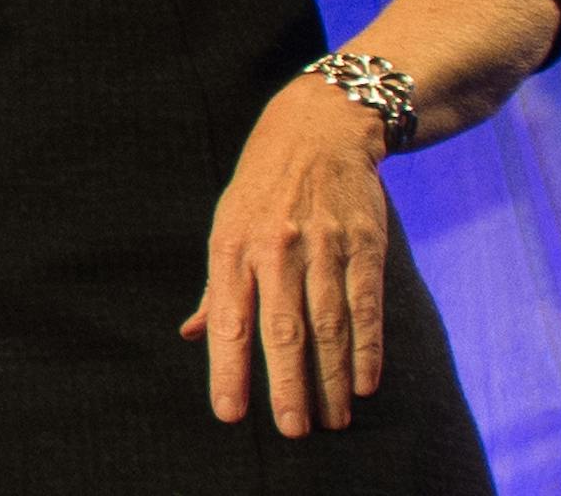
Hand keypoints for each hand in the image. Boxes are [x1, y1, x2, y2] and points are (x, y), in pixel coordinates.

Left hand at [181, 76, 389, 437]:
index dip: (228, 370)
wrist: (318, 128)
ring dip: (329, 378)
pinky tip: (362, 383)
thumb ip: (217, 286)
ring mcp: (323, 244)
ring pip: (327, 324)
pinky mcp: (364, 242)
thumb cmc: (263, 189)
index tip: (229, 415)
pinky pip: (365, 304)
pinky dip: (367, 348)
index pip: (230, 320)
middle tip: (292, 431)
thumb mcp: (227, 225)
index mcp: (233, 245)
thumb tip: (193, 335)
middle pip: (283, 329)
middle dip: (287, 385)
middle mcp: (276, 247)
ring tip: (330, 421)